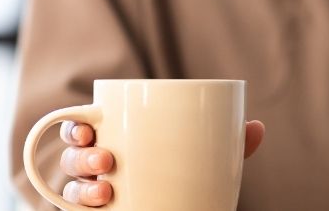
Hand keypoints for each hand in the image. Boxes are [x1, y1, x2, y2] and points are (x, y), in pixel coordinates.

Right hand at [58, 119, 265, 205]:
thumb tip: (256, 127)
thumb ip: (226, 142)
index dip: (77, 126)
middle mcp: (98, 168)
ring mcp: (94, 195)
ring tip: (106, 191)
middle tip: (107, 161)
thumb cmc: (186, 175)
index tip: (89, 127)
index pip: (84, 127)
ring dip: (82, 189)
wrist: (185, 207)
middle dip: (82, 157)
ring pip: (71, 189)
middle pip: (72, 158)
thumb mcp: (205, 157)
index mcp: (117, 140)